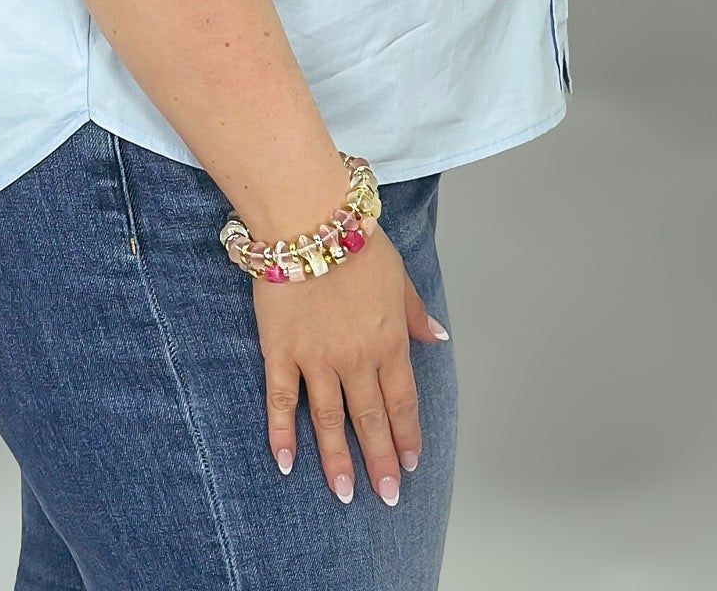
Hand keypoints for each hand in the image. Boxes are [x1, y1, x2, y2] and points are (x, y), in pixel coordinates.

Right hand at [251, 223, 447, 504]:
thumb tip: (437, 337)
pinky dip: (282, 432)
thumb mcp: (398, 274)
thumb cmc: (357, 239)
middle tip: (385, 496)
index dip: (407, 434)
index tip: (410, 464)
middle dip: (379, 461)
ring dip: (337, 460)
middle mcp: (355, 358)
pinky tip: (286, 462)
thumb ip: (415, 312)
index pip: (402, 400)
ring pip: (328, 420)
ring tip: (343, 494)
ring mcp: (315, 358)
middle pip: (370, 419)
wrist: (309, 219)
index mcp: (388, 340)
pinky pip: (280, 399)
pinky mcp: (280, 350)